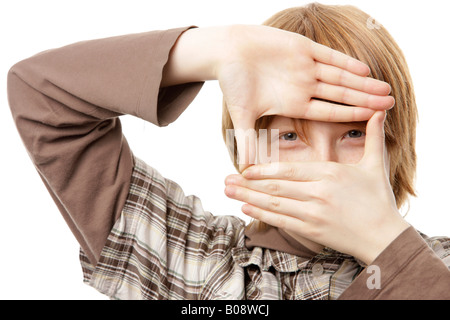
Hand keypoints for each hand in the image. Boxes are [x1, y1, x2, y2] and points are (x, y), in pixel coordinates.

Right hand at [162, 25, 393, 170]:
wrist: (226, 51)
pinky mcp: (301, 47)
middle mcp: (304, 86)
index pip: (329, 112)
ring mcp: (305, 67)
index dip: (351, 116)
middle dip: (366, 99)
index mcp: (295, 103)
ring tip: (385, 88)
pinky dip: (345, 62)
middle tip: (391, 104)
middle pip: (342, 95)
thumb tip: (245, 171)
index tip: (373, 121)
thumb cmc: (233, 83)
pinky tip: (363, 70)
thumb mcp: (242, 114)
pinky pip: (328, 56)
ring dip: (362, 83)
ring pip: (340, 76)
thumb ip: (247, 140)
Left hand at [224, 111, 409, 263]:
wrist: (385, 236)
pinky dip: (262, 215)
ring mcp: (314, 214)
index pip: (289, 170)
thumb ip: (373, 137)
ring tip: (228, 192)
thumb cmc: (379, 200)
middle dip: (247, 184)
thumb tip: (380, 111)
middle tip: (226, 180)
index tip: (244, 168)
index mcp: (330, 174)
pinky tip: (246, 209)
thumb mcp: (376, 165)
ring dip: (248, 198)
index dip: (264, 170)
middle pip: (275, 187)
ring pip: (274, 204)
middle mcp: (318, 193)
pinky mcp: (312, 231)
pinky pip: (282, 221)